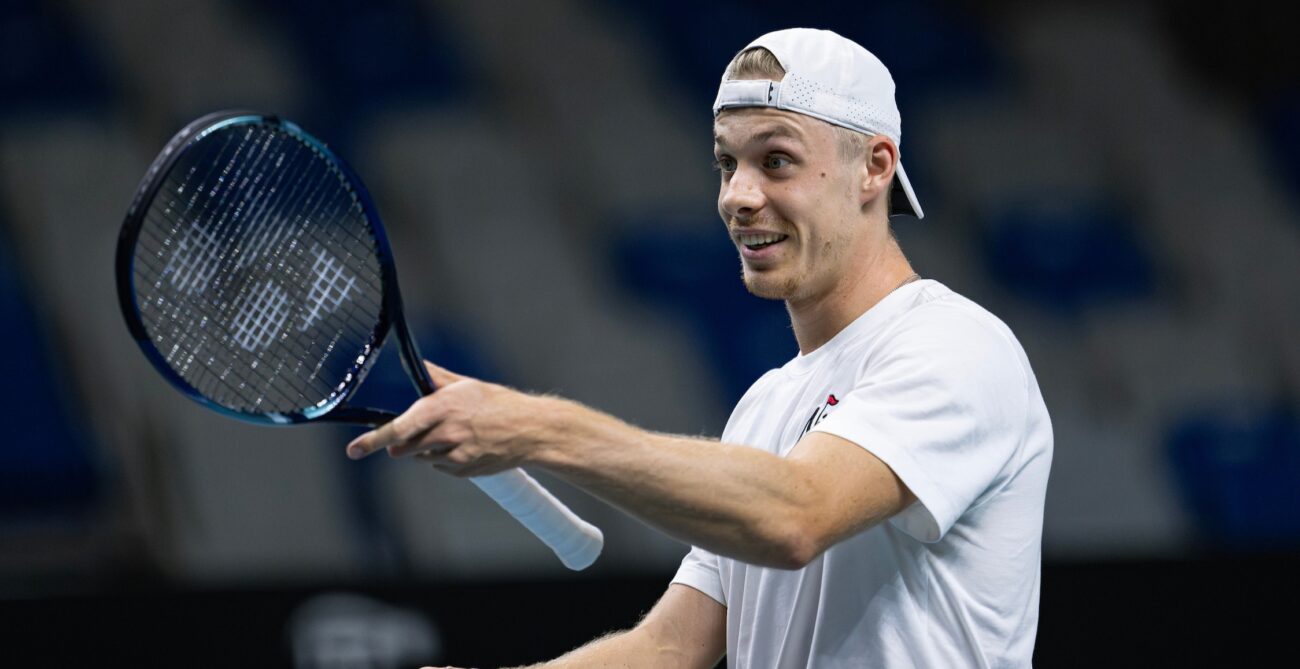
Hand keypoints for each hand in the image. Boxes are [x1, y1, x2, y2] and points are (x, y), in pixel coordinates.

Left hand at [345, 361, 551, 476]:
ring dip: (427, 448)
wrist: (530, 430)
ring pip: (422, 457)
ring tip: (455, 434)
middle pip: (405, 447)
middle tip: (420, 432)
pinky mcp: (462, 470)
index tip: (354, 450)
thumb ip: (436, 378)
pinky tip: (465, 447)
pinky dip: (445, 459)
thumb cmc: (499, 404)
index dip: (373, 440)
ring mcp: (454, 455)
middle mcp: (445, 433)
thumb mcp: (466, 385)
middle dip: (403, 442)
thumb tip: (417, 362)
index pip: (399, 427)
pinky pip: (440, 467)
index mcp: (441, 407)